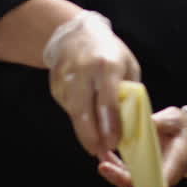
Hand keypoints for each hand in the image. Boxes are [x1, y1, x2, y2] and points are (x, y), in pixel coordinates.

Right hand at [42, 10, 139, 156]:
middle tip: (99, 152)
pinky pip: (67, 107)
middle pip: (84, 110)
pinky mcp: (55, 84)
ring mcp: (66, 77)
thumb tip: (131, 121)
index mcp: (107, 65)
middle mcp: (84, 71)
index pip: (108, 100)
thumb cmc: (109, 51)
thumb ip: (129, 91)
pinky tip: (85, 123)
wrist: (75, 35)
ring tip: (94, 146)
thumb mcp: (128, 65)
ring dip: (83, 132)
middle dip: (91, 135)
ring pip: (73, 112)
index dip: (110, 124)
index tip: (113, 142)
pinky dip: (76, 119)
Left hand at [97, 105, 186, 186]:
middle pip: (140, 186)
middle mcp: (162, 175)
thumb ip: (161, 121)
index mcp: (175, 164)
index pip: (160, 181)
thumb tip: (144, 121)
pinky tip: (104, 153)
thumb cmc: (184, 129)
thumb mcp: (175, 120)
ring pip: (130, 181)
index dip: (144, 184)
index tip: (129, 181)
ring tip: (101, 154)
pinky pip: (126, 173)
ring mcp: (151, 175)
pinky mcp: (141, 171)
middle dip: (119, 178)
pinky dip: (114, 165)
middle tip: (104, 166)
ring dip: (113, 171)